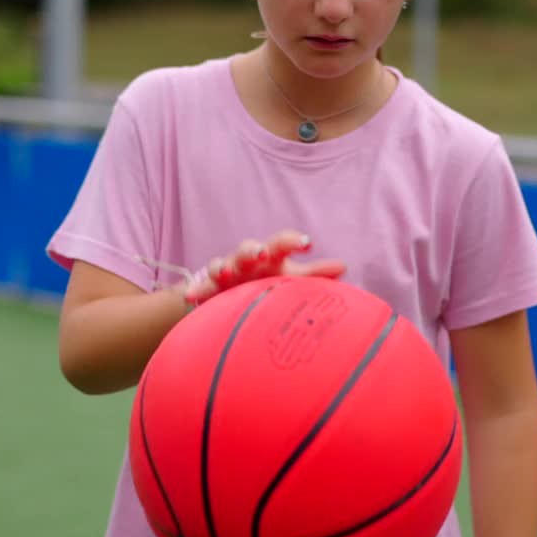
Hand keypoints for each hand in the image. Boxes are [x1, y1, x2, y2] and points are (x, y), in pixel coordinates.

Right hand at [184, 230, 346, 305]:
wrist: (228, 294)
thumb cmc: (266, 283)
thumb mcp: (289, 278)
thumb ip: (315, 274)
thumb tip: (343, 266)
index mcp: (269, 256)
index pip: (281, 243)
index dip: (292, 240)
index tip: (308, 243)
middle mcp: (246, 261)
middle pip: (248, 249)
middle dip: (253, 250)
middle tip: (261, 254)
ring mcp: (225, 273)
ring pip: (221, 264)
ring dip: (223, 267)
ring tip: (226, 273)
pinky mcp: (207, 288)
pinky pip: (200, 288)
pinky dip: (196, 290)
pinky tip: (192, 296)